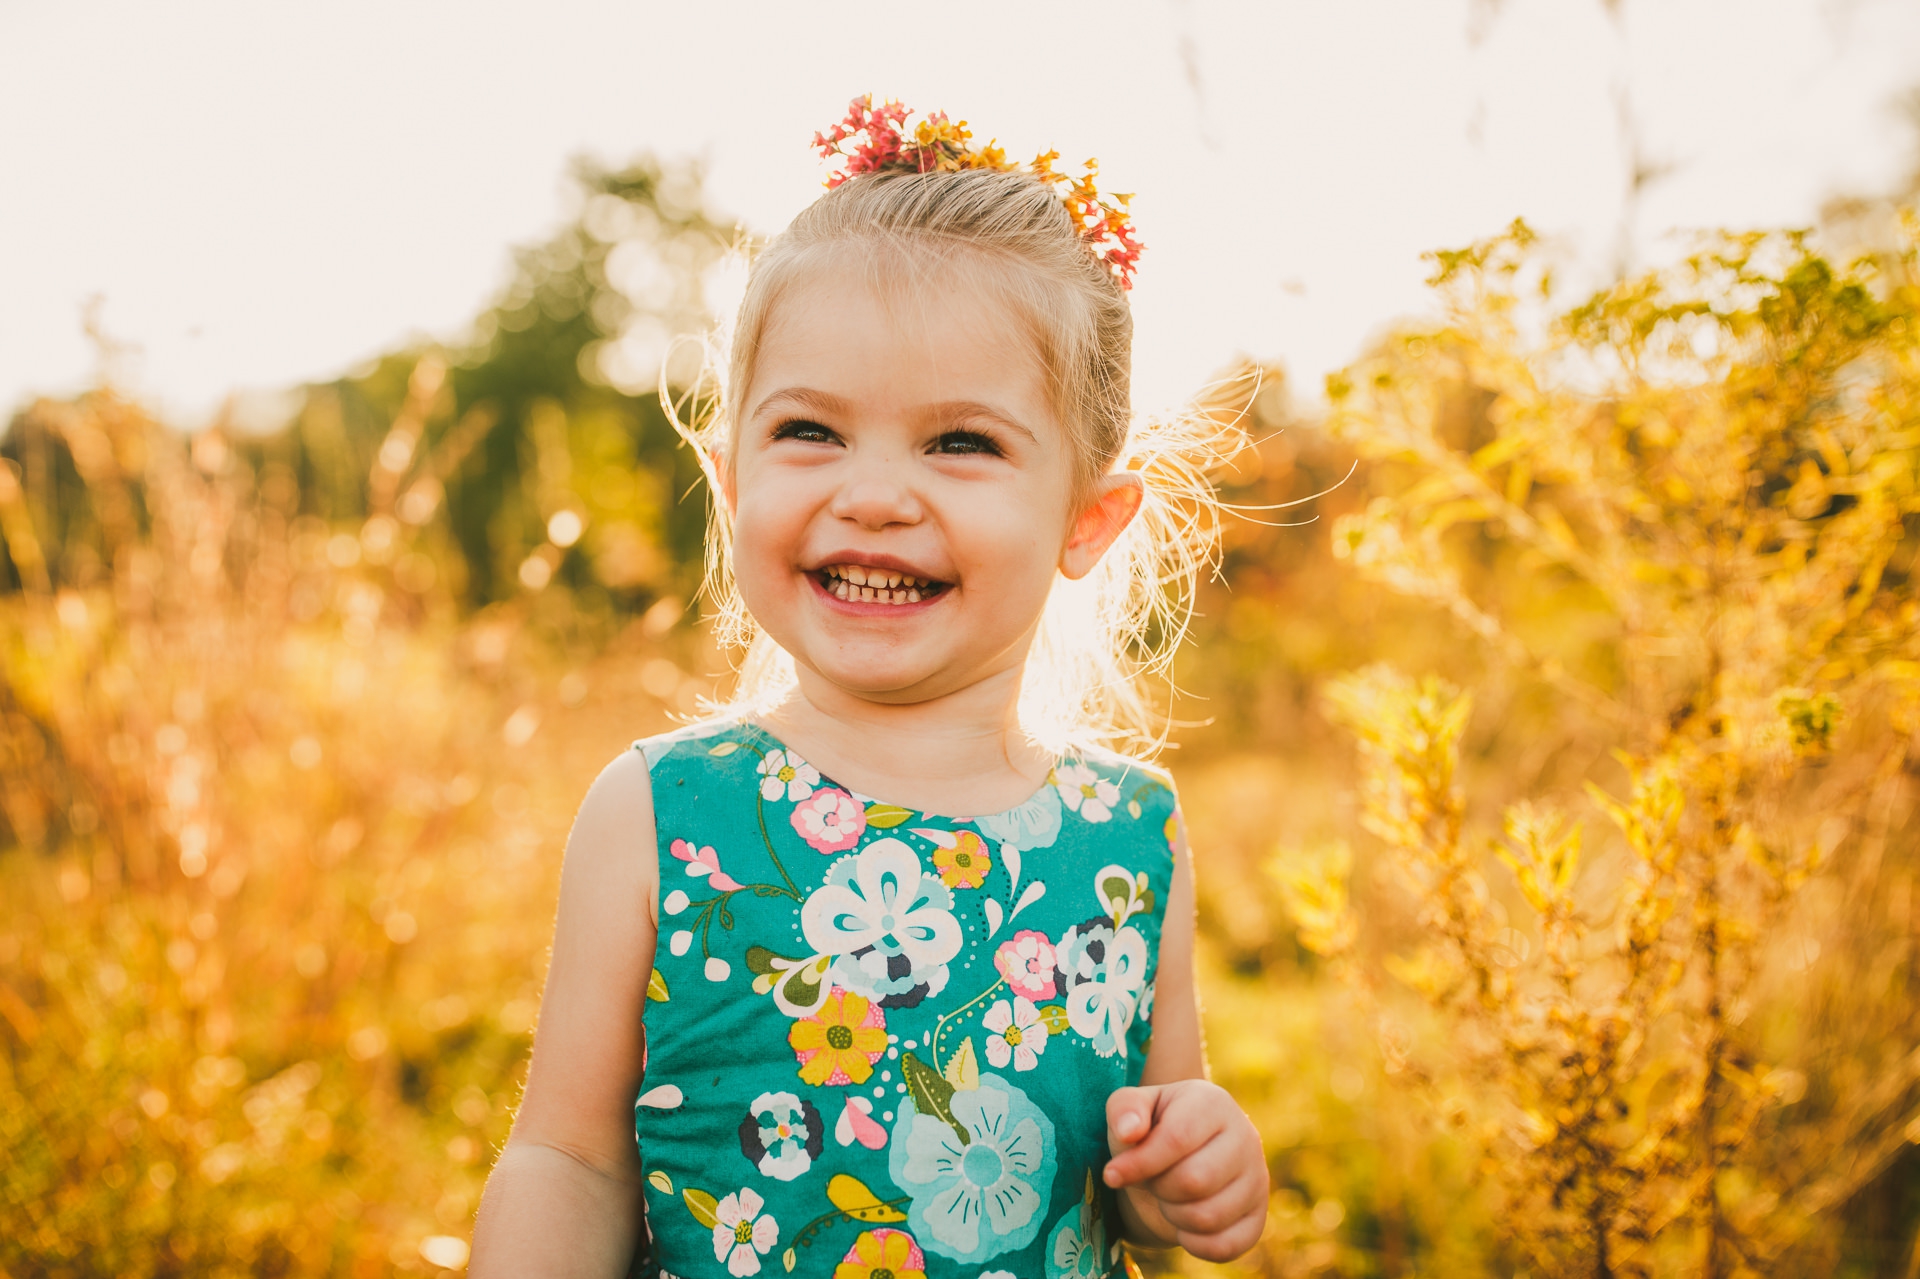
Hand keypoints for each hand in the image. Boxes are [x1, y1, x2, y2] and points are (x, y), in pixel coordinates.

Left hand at [1103, 1080, 1267, 1261]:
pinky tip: (1184, 1224)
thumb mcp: (1129, 1110)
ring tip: (1169, 1197)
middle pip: (1194, 1181)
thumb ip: (1124, 1110)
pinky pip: (1224, 1246)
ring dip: (1174, 1215)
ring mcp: (1257, 1179)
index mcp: (1213, 1102)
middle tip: (1153, 1181)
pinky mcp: (1258, 1217)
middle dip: (1159, 1188)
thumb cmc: (1149, 1131)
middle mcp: (1245, 1137)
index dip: (1140, 1163)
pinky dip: (1193, 1244)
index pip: (1177, 1138)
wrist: (1176, 1161)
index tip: (1112, 1174)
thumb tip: (1130, 1132)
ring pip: (1209, 1217)